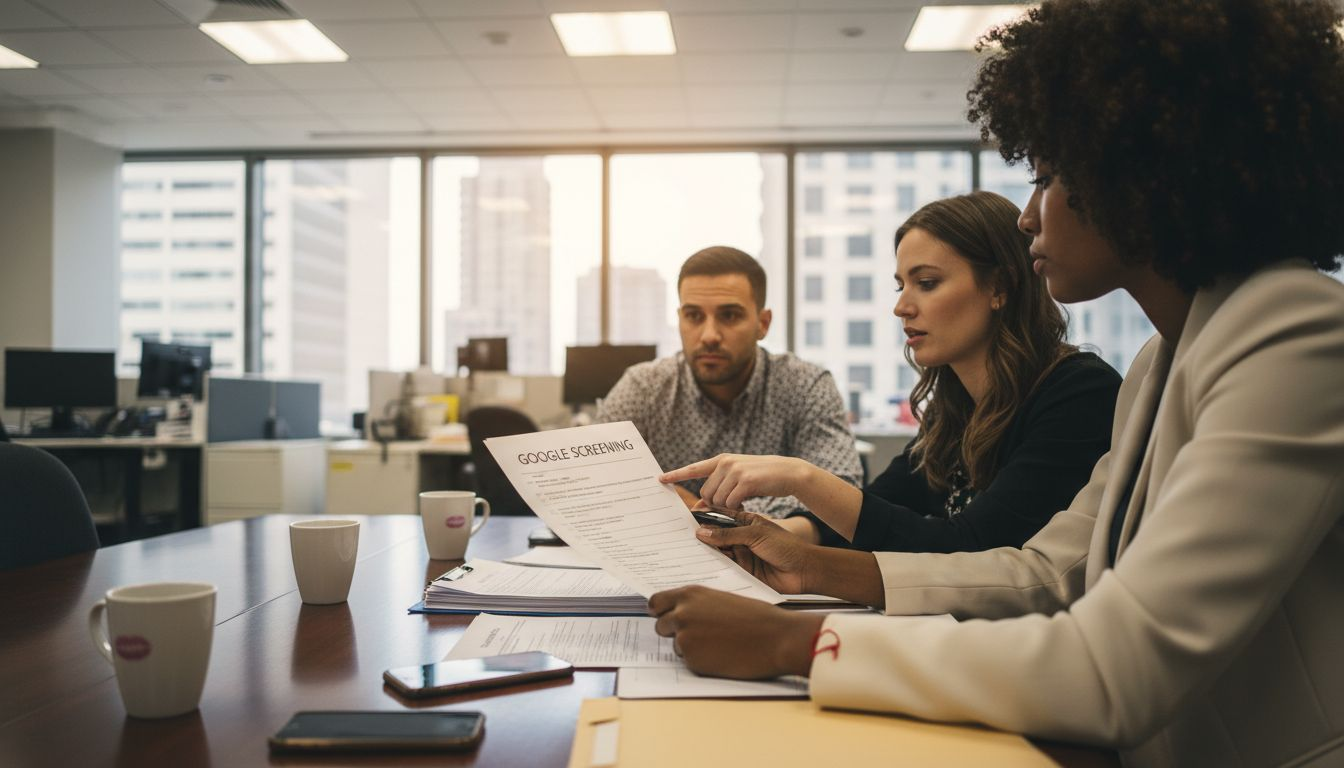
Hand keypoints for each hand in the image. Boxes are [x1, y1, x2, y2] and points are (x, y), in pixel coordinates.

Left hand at [648, 586, 823, 678]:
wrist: (776, 638)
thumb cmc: (757, 617)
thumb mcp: (722, 600)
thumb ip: (699, 605)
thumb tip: (684, 614)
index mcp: (690, 595)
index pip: (656, 602)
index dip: (660, 612)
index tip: (663, 617)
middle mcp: (682, 614)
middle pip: (660, 626)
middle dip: (674, 632)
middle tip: (696, 636)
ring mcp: (685, 638)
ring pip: (677, 646)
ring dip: (691, 648)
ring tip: (719, 645)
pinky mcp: (693, 661)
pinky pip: (690, 662)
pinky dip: (702, 662)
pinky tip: (723, 656)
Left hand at [660, 454, 813, 509]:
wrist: (789, 472)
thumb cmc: (763, 478)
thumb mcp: (739, 477)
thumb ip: (720, 486)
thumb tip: (698, 506)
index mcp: (721, 460)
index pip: (694, 468)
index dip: (676, 474)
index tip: (659, 479)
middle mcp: (725, 463)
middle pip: (706, 493)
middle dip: (716, 504)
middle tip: (733, 503)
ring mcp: (735, 471)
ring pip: (718, 500)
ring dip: (729, 507)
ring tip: (743, 500)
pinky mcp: (745, 481)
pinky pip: (731, 503)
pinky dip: (738, 508)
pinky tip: (748, 502)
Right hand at [694, 510, 818, 594]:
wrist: (804, 571)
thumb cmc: (785, 546)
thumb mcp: (755, 535)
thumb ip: (728, 534)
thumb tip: (702, 533)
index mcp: (744, 522)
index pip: (720, 516)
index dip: (704, 516)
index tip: (687, 516)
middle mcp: (740, 538)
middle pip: (715, 536)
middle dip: (701, 536)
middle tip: (682, 535)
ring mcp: (740, 555)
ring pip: (717, 552)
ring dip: (706, 551)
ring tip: (689, 550)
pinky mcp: (741, 571)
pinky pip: (723, 568)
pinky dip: (714, 566)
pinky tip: (702, 564)